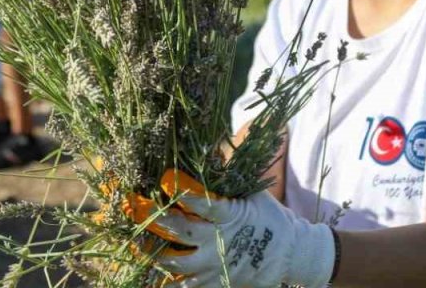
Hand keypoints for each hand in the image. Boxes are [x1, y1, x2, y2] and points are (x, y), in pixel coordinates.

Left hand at [151, 169, 334, 287]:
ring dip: (152, 251)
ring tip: (135, 241)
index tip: (163, 177)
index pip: (202, 201)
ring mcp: (215, 266)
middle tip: (132, 205)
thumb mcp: (252, 192)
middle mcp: (219, 241)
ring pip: (175, 263)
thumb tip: (208, 151)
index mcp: (229, 215)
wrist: (293, 255)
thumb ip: (228, 177)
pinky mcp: (216, 283)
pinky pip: (186, 287)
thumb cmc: (269, 216)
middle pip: (179, 231)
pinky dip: (168, 281)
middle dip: (153, 217)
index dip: (181, 189)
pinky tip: (149, 272)